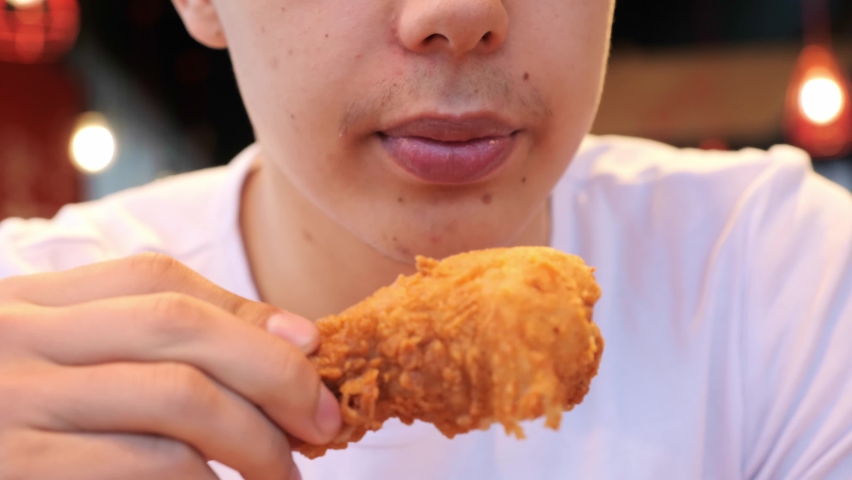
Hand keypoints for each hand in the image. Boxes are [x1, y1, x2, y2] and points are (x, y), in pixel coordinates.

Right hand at [0, 253, 339, 479]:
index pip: (159, 281)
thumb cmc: (5, 415)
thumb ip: (146, 341)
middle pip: (180, 330)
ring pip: (173, 400)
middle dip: (273, 374)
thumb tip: (286, 340)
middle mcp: (17, 341)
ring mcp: (10, 407)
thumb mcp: (56, 361)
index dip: (248, 313)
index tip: (312, 351)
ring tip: (283, 476)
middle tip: (324, 424)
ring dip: (253, 441)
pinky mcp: (16, 470)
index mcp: (30, 304)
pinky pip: (143, 469)